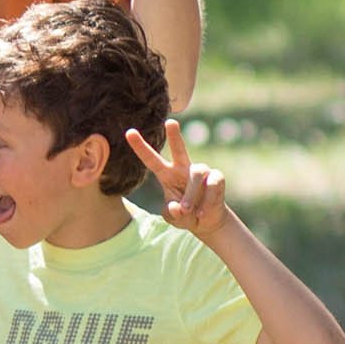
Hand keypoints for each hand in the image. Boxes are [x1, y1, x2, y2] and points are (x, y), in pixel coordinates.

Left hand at [126, 119, 231, 236]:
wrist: (206, 221)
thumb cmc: (185, 215)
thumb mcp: (174, 217)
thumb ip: (172, 213)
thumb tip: (178, 207)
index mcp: (167, 175)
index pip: (151, 160)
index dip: (140, 147)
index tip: (128, 132)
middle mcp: (184, 168)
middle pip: (179, 150)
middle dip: (175, 136)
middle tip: (170, 122)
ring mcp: (202, 171)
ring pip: (196, 175)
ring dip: (191, 195)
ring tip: (187, 210)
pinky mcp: (216, 177)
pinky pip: (212, 186)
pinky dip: (207, 202)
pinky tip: (203, 212)